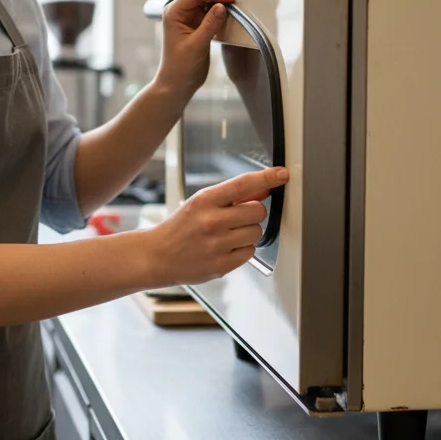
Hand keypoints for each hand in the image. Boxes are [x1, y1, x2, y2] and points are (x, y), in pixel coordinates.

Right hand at [143, 167, 288, 287]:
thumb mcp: (201, 202)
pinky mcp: (221, 265)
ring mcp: (217, 245)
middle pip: (257, 211)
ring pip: (256, 232)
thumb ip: (233, 196)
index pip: (242, 184)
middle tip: (238, 217)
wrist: (158, 255)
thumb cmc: (181, 227)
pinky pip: (250, 252)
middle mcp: (211, 221)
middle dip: (253, 212)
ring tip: (228, 234)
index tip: (282, 174)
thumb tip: (263, 188)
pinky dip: (242, 249)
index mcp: (205, 200)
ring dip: (248, 232)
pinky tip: (226, 247)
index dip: (266, 177)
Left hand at [154, 0, 234, 99]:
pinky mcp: (197, 22)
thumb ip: (209, 25)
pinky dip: (219, 8)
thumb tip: (222, 6)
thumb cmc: (181, 67)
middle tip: (231, 4)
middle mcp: (179, 10)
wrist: (178, 83)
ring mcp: (188, 15)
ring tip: (231, 9)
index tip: (230, 1)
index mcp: (173, 12)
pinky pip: (209, 7)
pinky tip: (227, 15)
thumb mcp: (197, 46)